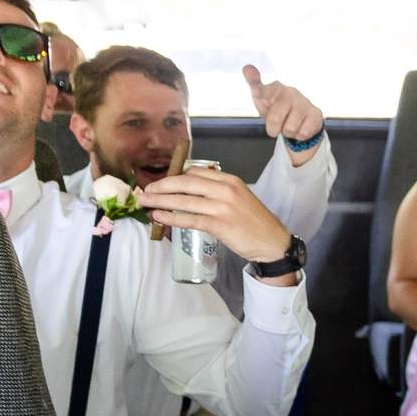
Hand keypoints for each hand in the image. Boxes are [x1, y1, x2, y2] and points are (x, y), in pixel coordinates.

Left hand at [138, 165, 297, 278]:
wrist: (272, 242)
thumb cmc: (253, 222)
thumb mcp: (238, 197)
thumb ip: (216, 192)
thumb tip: (187, 192)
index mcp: (229, 180)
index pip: (195, 173)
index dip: (173, 177)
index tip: (160, 183)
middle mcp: (226, 190)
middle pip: (185, 183)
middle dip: (161, 186)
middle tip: (145, 191)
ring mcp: (223, 207)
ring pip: (184, 201)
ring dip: (160, 201)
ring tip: (144, 202)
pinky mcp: (220, 225)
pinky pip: (189, 219)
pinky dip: (171, 218)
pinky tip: (159, 216)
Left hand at [243, 65, 325, 163]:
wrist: (300, 119)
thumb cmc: (276, 109)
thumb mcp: (262, 102)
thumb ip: (255, 89)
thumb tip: (247, 67)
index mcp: (274, 88)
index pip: (263, 89)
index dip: (256, 86)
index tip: (252, 83)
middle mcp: (290, 92)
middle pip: (274, 119)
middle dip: (273, 128)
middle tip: (276, 125)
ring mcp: (304, 101)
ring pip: (290, 129)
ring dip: (287, 132)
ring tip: (289, 124)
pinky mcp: (316, 112)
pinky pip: (303, 133)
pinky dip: (299, 135)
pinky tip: (300, 126)